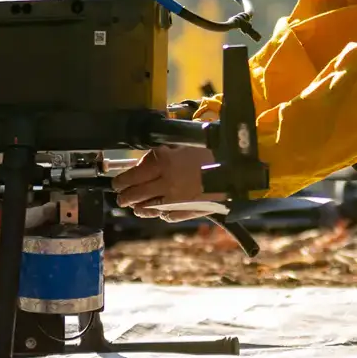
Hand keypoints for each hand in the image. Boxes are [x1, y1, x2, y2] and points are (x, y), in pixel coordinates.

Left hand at [111, 146, 225, 221]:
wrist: (238, 169)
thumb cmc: (214, 149)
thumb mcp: (185, 141)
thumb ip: (165, 148)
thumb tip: (147, 157)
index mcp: (162, 161)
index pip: (131, 175)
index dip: (121, 180)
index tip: (118, 182)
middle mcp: (165, 182)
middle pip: (134, 194)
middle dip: (124, 196)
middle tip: (121, 196)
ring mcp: (175, 200)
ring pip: (147, 208)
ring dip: (138, 207)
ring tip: (134, 206)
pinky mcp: (186, 211)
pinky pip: (165, 216)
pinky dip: (159, 214)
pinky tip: (157, 211)